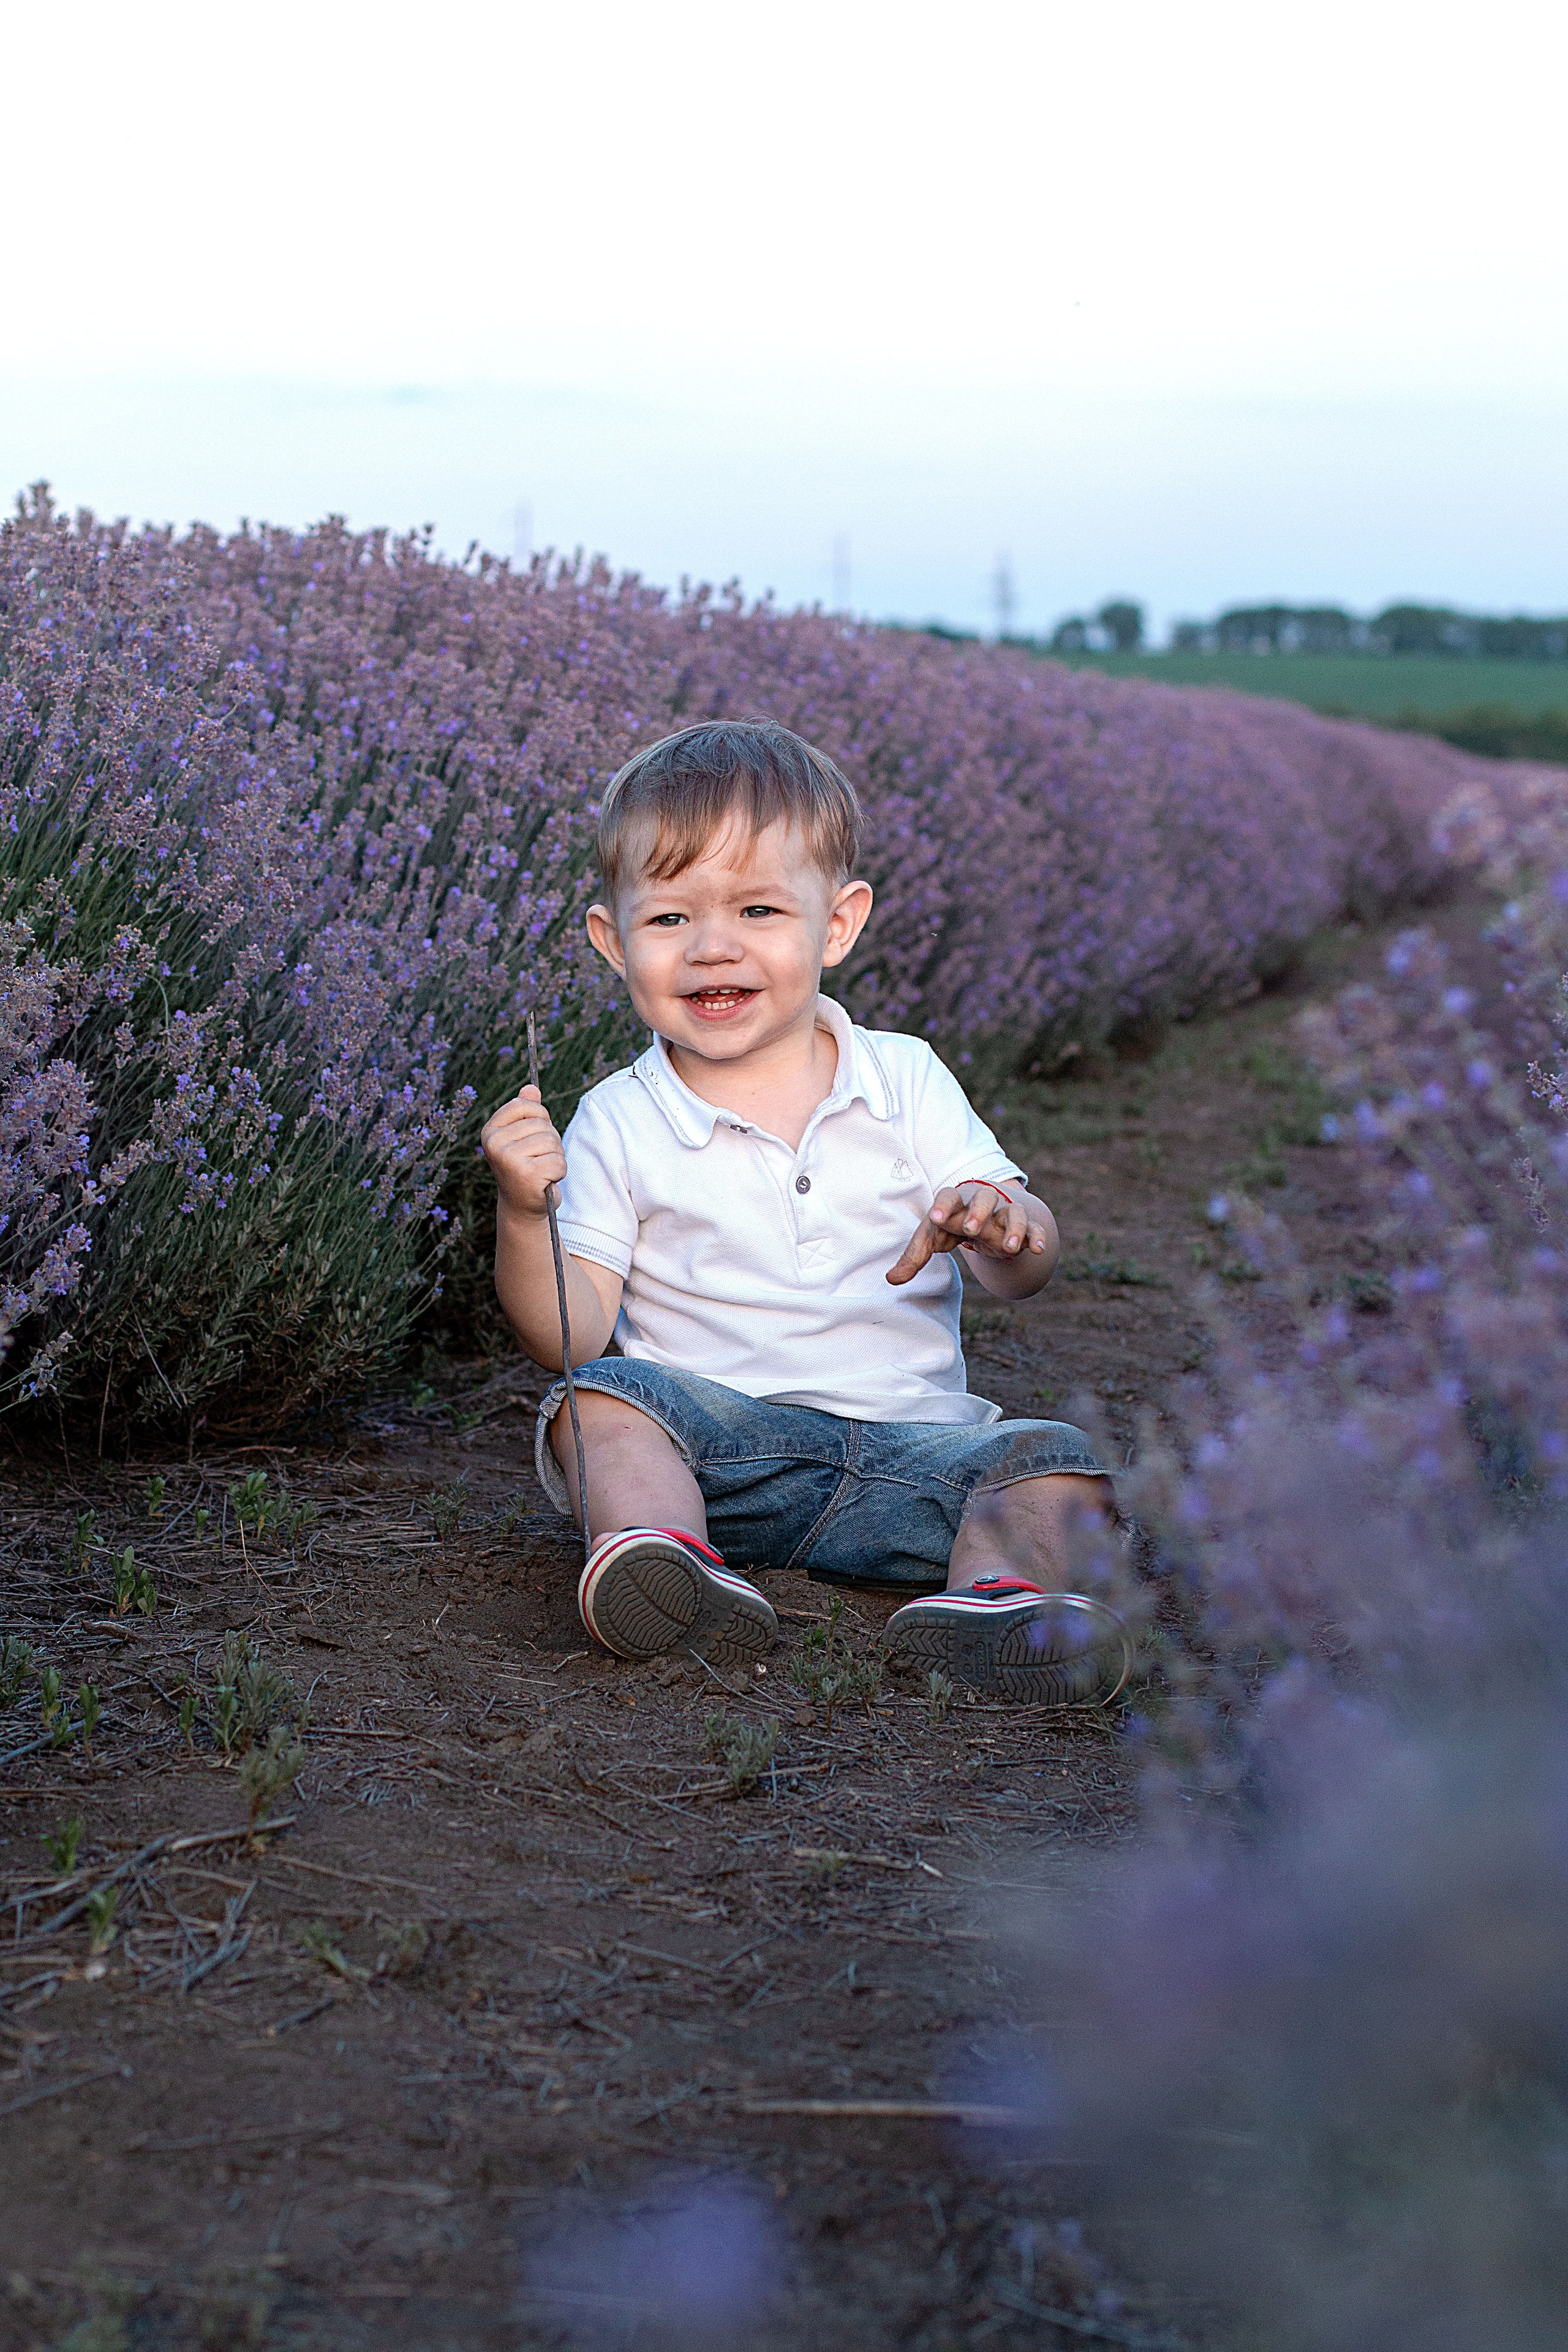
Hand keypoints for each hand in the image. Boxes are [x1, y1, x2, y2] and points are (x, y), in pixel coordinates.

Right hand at [480, 1084, 565, 1217]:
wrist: (522, 1206)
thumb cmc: (526, 1167)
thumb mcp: (523, 1137)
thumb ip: (526, 1112)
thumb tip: (531, 1087)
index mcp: (490, 1130)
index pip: (523, 1105)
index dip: (539, 1117)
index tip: (533, 1136)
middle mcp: (494, 1143)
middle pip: (542, 1124)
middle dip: (550, 1142)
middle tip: (537, 1160)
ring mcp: (508, 1159)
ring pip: (552, 1142)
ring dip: (555, 1157)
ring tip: (541, 1170)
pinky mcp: (526, 1174)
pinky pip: (558, 1161)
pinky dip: (559, 1172)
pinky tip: (545, 1181)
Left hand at [886, 1182, 1049, 1286]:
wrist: (985, 1216)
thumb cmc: (952, 1225)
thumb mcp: (933, 1238)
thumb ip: (914, 1257)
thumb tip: (891, 1279)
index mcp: (956, 1202)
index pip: (948, 1196)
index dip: (943, 1206)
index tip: (935, 1218)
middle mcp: (982, 1203)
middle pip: (984, 1197)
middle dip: (978, 1211)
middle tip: (971, 1228)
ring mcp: (1004, 1214)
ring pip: (1013, 1212)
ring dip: (1013, 1228)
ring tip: (1010, 1247)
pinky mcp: (1023, 1227)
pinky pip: (1033, 1228)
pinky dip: (1037, 1237)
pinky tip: (1038, 1250)